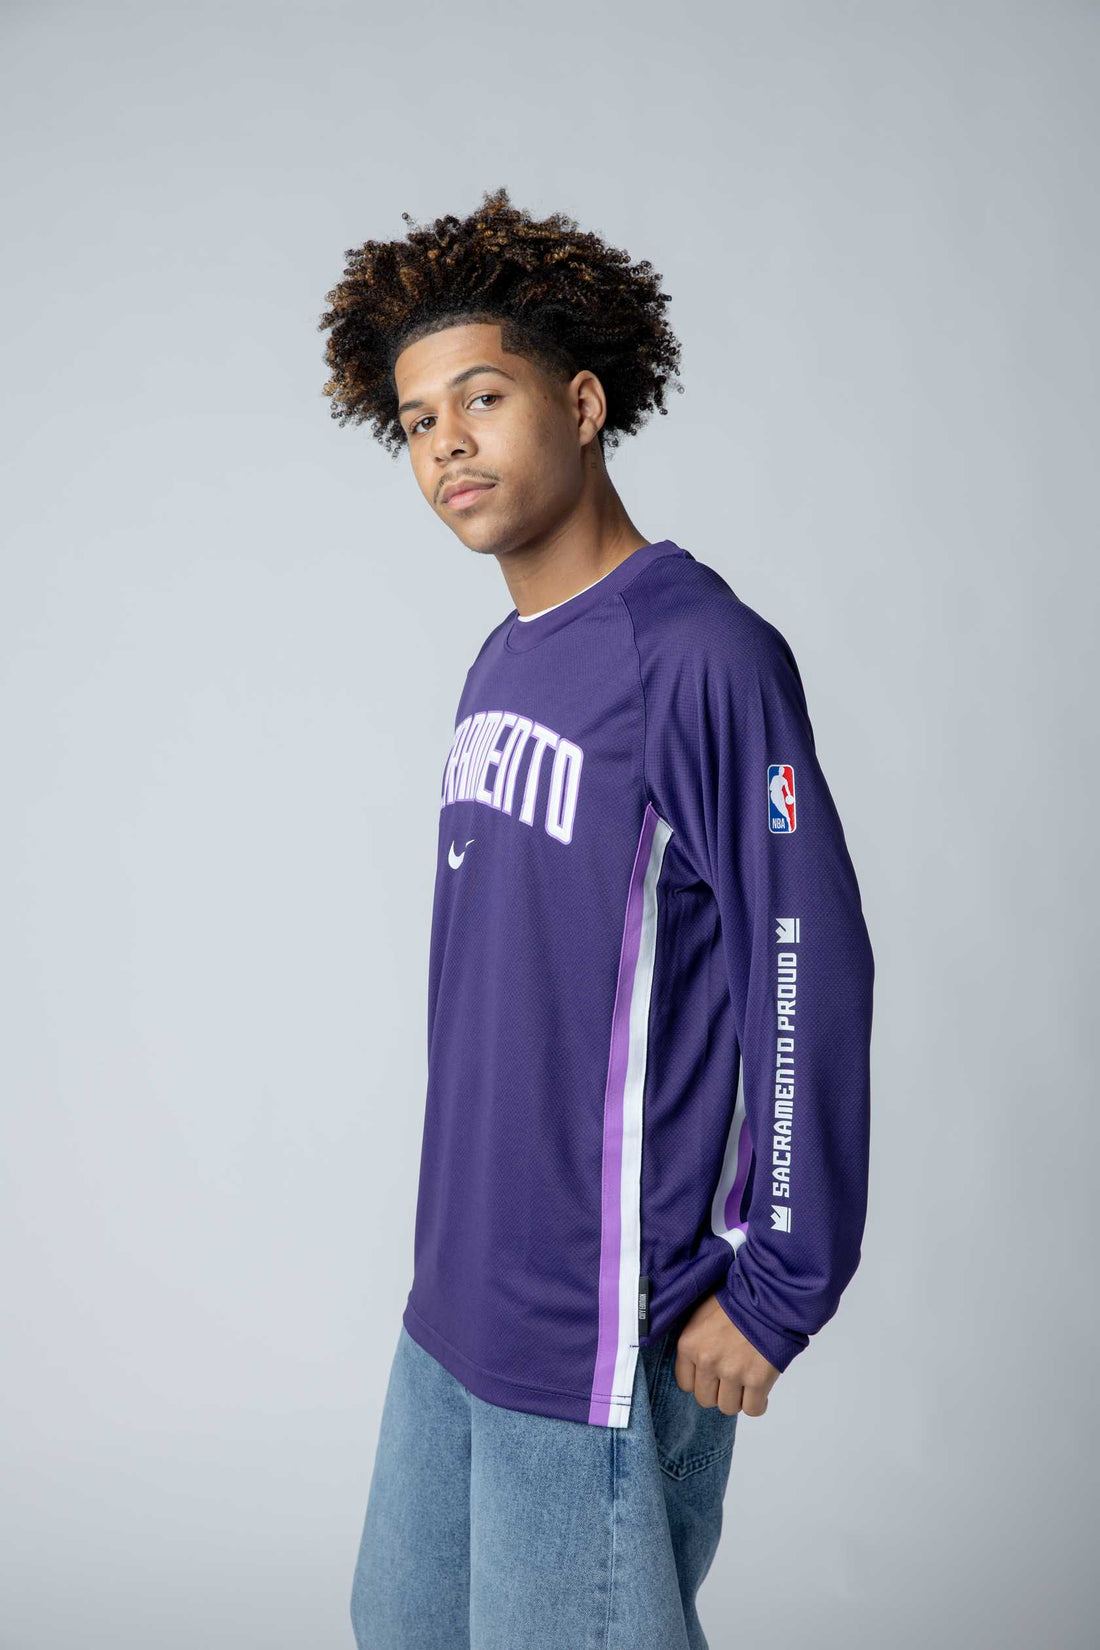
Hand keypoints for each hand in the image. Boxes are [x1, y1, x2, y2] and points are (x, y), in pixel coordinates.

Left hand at [672, 1292, 780, 1417]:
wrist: (768, 1294)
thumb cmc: (736, 1299)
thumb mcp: (701, 1313)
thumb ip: (694, 1340)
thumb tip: (693, 1362)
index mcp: (689, 1344)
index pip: (685, 1383)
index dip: (700, 1380)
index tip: (711, 1374)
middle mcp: (706, 1361)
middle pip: (705, 1399)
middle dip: (718, 1391)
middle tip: (730, 1377)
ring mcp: (732, 1372)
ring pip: (728, 1407)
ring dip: (737, 1398)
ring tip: (745, 1382)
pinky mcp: (757, 1380)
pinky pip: (752, 1409)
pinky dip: (757, 1404)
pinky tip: (759, 1391)